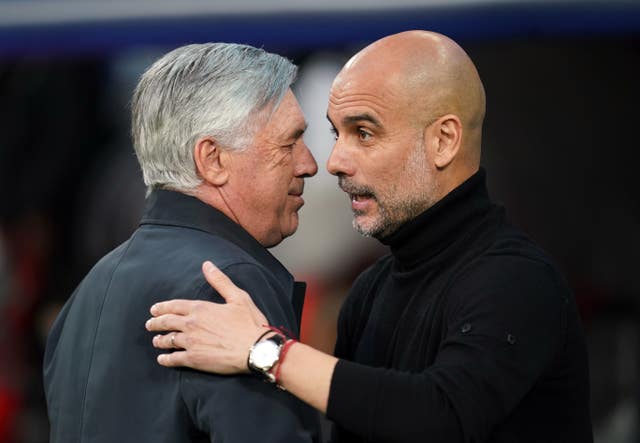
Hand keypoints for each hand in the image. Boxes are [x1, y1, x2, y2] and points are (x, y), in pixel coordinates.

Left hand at [145, 261, 268, 373]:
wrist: (256, 349)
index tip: (154, 310)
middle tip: (150, 324)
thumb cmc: (250, 323)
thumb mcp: (238, 297)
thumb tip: (207, 264)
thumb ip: (220, 281)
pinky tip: (163, 359)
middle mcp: (191, 324)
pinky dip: (165, 359)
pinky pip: (173, 359)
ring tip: (156, 340)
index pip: (175, 306)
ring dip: (159, 340)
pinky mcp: (194, 359)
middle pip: (166, 322)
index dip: (162, 307)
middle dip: (156, 323)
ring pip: (167, 340)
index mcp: (201, 308)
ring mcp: (191, 342)